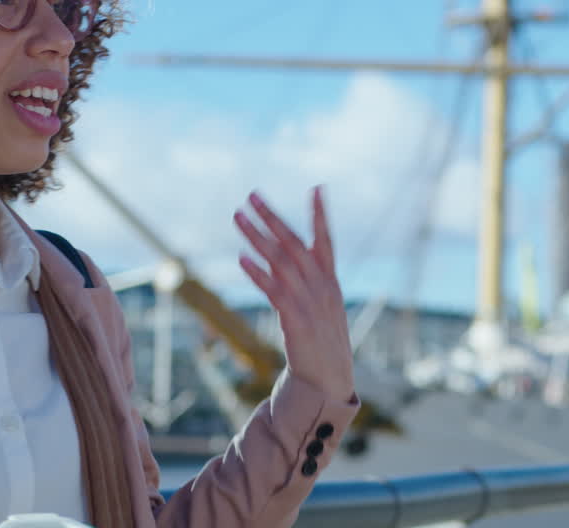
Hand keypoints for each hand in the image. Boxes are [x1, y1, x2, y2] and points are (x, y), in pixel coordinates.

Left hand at [234, 187, 354, 402]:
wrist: (329, 379)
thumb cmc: (322, 342)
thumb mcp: (322, 307)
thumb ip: (307, 282)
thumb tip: (283, 262)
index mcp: (330, 281)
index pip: (326, 241)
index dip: (321, 215)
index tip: (316, 188)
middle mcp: (321, 286)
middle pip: (294, 244)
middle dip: (272, 217)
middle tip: (252, 196)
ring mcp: (309, 302)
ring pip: (280, 261)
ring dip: (256, 236)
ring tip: (238, 216)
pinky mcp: (295, 319)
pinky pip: (274, 290)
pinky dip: (258, 273)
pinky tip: (242, 258)